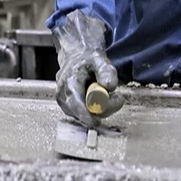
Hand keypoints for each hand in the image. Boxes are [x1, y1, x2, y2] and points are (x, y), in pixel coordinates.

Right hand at [51, 10, 125, 126]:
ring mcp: (63, 102)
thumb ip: (106, 71)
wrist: (76, 57)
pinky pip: (82, 115)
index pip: (76, 103)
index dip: (86, 115)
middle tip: (118, 98)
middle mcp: (62, 94)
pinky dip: (93, 110)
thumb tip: (110, 87)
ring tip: (107, 94)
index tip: (97, 122)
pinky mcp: (67, 107)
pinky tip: (98, 98)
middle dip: (101, 110)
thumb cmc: (88, 60)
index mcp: (69, 81)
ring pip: (83, 116)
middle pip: (81, 113)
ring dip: (99, 109)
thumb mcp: (100, 59)